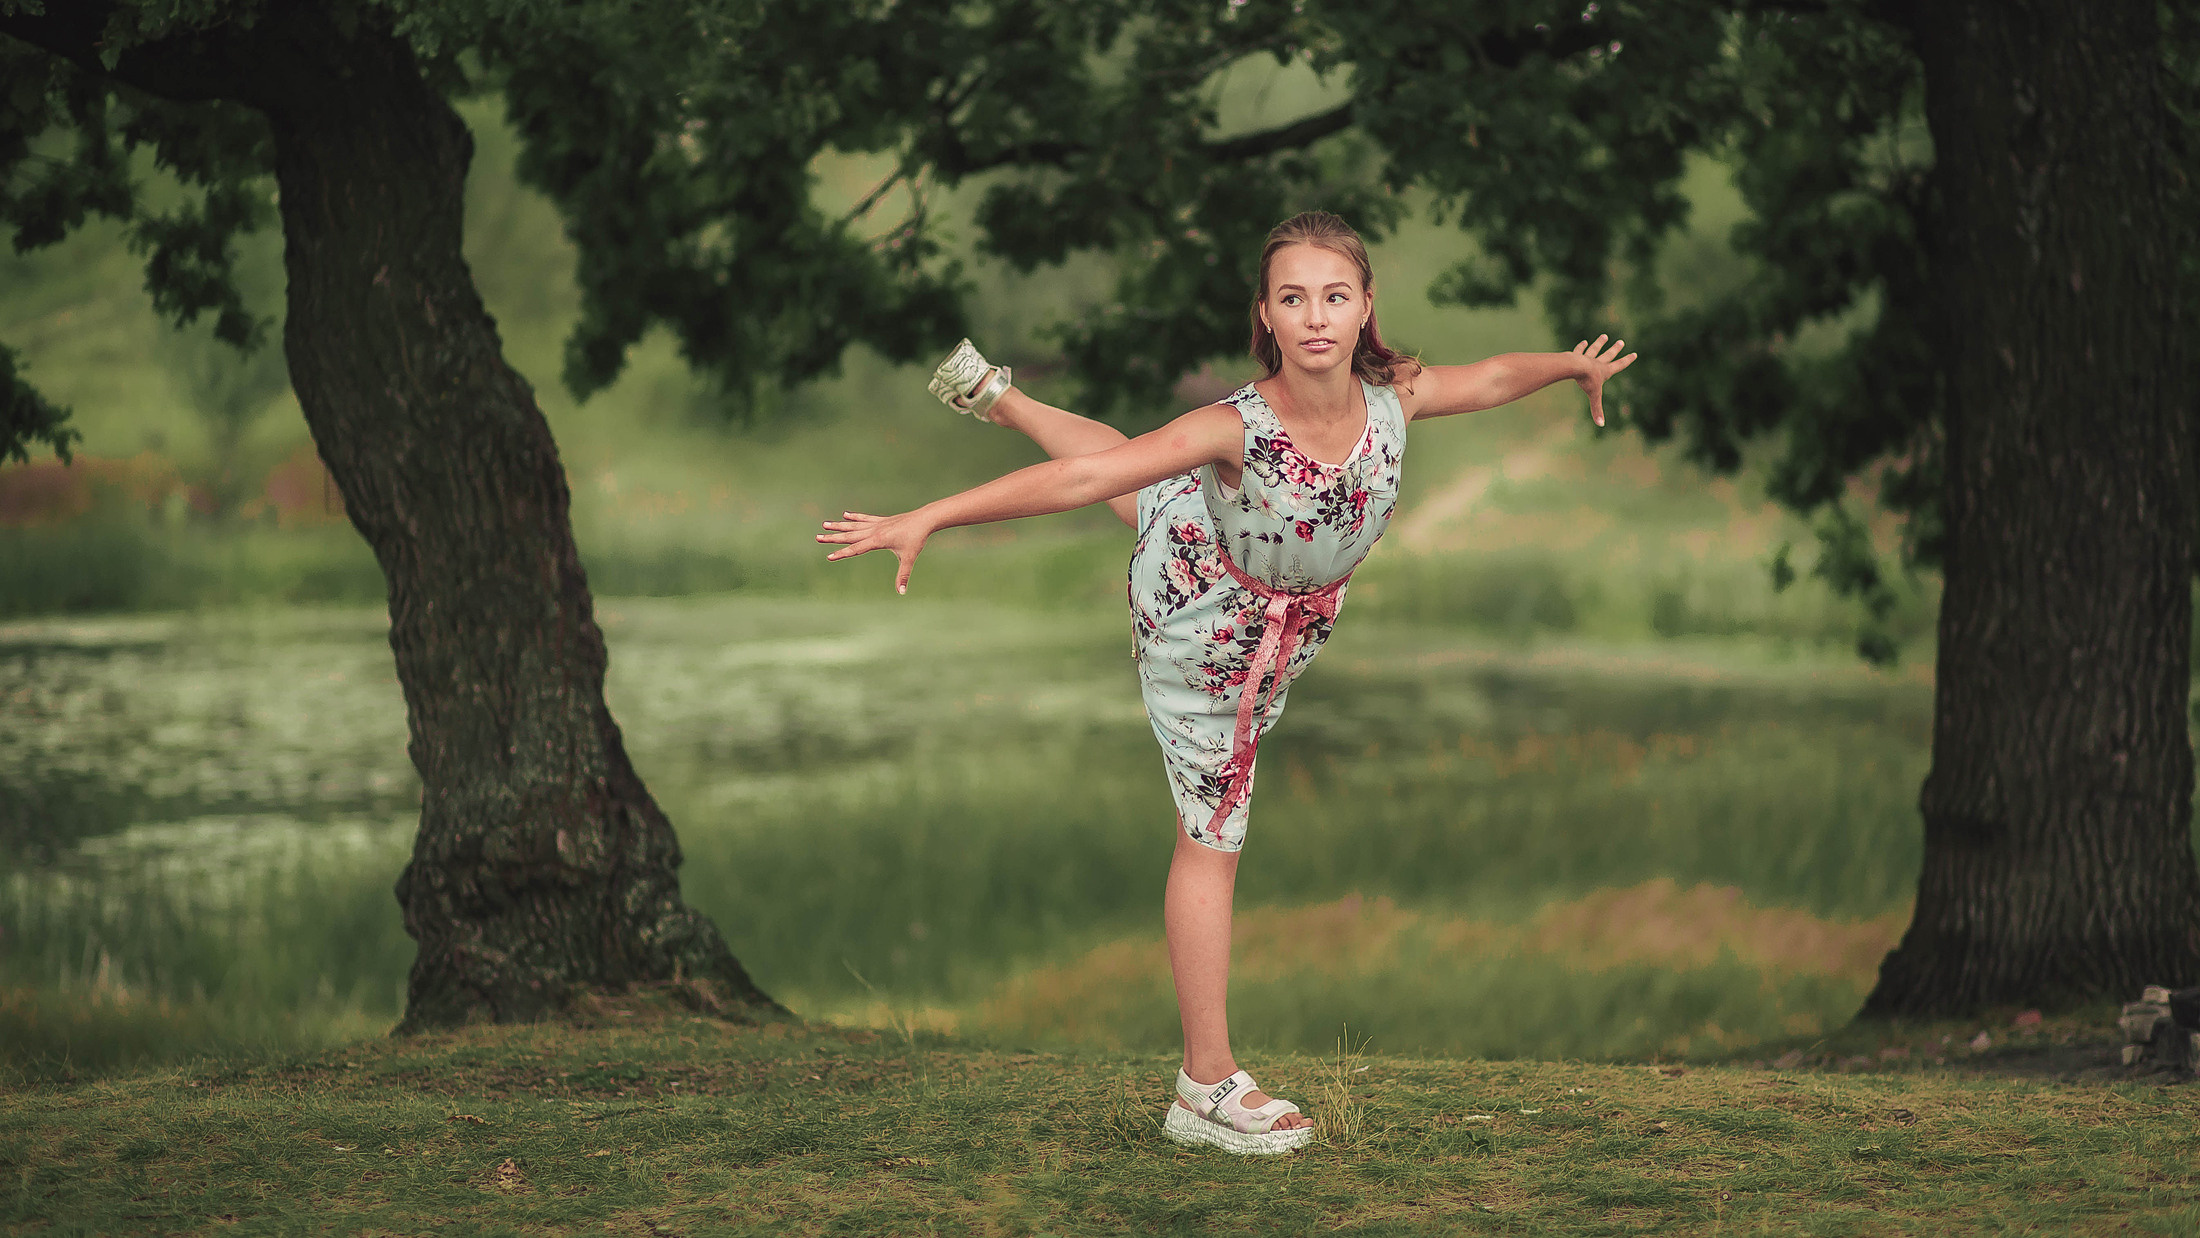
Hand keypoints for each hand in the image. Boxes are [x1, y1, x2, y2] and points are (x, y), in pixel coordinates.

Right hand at [817, 510, 932, 593]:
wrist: (924, 519)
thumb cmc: (916, 539)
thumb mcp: (909, 558)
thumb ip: (903, 575)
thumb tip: (902, 592)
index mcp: (877, 540)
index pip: (856, 549)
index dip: (842, 554)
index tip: (829, 556)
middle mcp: (874, 531)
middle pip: (849, 536)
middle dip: (833, 538)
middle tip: (817, 537)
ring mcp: (877, 524)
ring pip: (854, 526)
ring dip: (839, 526)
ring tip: (824, 524)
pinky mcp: (882, 521)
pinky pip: (864, 519)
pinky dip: (855, 517)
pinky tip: (845, 515)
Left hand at [1570, 334, 1638, 426]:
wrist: (1575, 367)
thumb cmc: (1587, 381)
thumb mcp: (1594, 396)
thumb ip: (1597, 410)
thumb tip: (1601, 424)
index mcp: (1605, 371)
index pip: (1619, 365)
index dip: (1627, 360)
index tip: (1634, 354)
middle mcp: (1598, 363)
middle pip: (1608, 355)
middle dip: (1615, 349)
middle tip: (1621, 342)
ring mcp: (1587, 358)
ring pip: (1595, 349)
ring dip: (1600, 343)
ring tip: (1604, 336)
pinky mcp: (1577, 356)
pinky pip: (1580, 350)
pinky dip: (1581, 347)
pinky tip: (1583, 342)